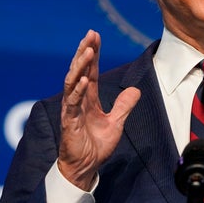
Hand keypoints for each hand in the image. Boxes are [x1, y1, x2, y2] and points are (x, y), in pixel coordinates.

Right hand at [58, 30, 140, 189]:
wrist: (85, 168)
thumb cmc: (96, 146)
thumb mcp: (116, 122)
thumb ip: (123, 106)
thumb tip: (135, 90)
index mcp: (88, 98)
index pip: (90, 70)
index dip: (93, 53)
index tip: (95, 35)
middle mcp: (78, 100)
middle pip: (79, 70)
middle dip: (84, 51)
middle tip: (90, 34)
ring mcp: (71, 110)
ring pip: (72, 82)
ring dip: (80, 66)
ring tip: (87, 51)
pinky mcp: (69, 122)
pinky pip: (71, 103)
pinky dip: (77, 91)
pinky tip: (84, 79)